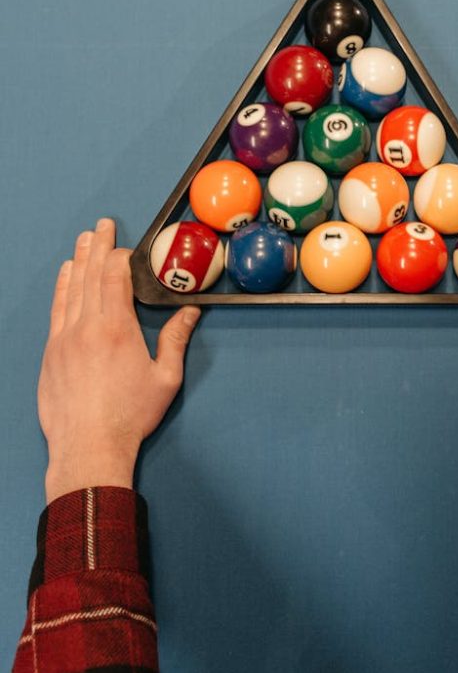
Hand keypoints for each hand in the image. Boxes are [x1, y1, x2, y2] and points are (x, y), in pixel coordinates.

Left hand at [39, 218, 200, 502]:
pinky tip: (65, 275)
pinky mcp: (51, 353)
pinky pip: (56, 310)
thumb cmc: (130, 415)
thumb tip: (191, 312)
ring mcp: (64, 338)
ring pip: (71, 289)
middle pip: (91, 275)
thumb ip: (175, 340)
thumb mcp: (165, 378)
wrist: (88, 447)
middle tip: (102, 224)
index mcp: (116, 328)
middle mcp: (86, 326)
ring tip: (83, 240)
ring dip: (79, 261)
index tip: (128, 246)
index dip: (120, 256)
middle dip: (98, 247)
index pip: (114, 277)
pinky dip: (62, 288)